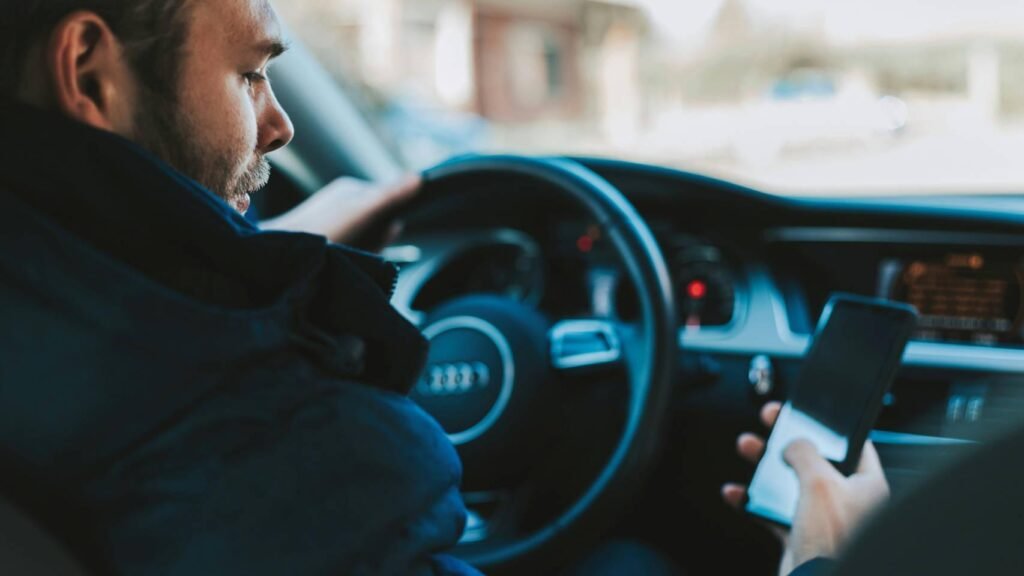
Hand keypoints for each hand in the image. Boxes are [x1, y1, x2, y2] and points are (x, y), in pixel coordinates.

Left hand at [261, 175, 420, 248]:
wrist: (280, 256)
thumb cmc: (322, 231)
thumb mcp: (362, 211)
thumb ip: (390, 195)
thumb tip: (419, 178)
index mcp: (350, 191)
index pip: (388, 199)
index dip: (393, 218)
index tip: (387, 230)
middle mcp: (341, 204)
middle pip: (378, 222)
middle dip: (379, 239)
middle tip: (363, 248)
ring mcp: (332, 223)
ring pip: (366, 239)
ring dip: (366, 251)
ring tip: (349, 255)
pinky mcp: (324, 242)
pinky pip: (352, 250)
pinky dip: (354, 258)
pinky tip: (343, 261)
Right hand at [722, 402, 889, 575]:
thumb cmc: (832, 542)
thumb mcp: (819, 482)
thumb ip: (805, 453)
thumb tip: (794, 443)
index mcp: (866, 485)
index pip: (852, 444)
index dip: (828, 425)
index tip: (806, 412)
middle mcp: (847, 501)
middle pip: (814, 459)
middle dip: (786, 440)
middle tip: (770, 421)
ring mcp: (822, 518)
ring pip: (789, 482)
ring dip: (765, 465)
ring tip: (747, 447)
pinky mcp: (799, 534)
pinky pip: (772, 511)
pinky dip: (752, 500)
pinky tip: (737, 493)